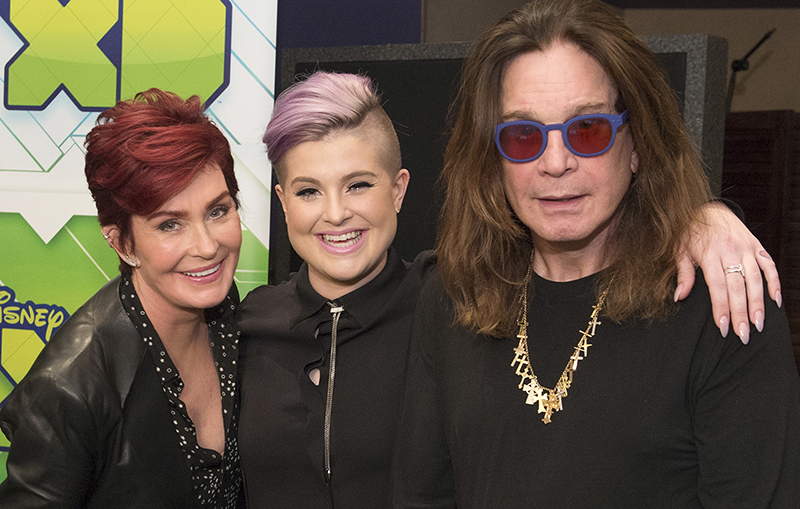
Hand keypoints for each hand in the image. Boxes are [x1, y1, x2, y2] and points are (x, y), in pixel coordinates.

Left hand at [674, 202, 780, 343]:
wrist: (705, 207)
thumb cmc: (688, 231)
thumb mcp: (678, 250)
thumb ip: (683, 273)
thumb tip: (679, 297)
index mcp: (710, 254)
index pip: (717, 287)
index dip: (721, 308)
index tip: (724, 327)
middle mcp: (730, 251)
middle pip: (738, 287)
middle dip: (741, 313)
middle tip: (743, 335)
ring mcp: (746, 248)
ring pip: (756, 279)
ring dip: (759, 303)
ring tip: (759, 324)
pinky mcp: (756, 245)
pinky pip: (769, 265)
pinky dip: (774, 283)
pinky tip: (775, 301)